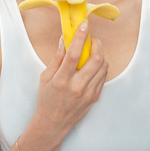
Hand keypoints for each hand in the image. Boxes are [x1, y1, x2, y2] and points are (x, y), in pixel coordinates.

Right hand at [35, 20, 107, 138]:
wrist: (53, 125)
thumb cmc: (47, 99)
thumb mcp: (46, 77)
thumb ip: (57, 57)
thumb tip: (65, 39)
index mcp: (62, 81)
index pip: (73, 55)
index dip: (80, 38)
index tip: (84, 25)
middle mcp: (77, 87)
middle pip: (95, 59)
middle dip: (96, 44)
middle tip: (91, 39)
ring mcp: (88, 93)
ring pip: (103, 66)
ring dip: (100, 54)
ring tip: (92, 50)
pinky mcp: (95, 97)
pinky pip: (103, 76)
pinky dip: (101, 65)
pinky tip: (93, 64)